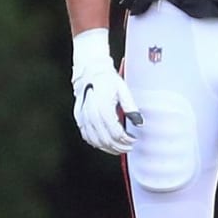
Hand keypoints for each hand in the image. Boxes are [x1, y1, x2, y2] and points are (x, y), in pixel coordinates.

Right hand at [71, 29, 139, 154]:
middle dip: (119, 146)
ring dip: (108, 148)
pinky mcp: (78, 117)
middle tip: (128, 147)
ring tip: (118, 148)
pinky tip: (104, 143)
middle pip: (106, 140)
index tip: (133, 140)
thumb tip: (139, 122)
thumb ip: (131, 107)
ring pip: (95, 141)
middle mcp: (91, 114)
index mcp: (103, 107)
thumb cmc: (106, 78)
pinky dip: (96, 143)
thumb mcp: (123, 90)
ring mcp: (83, 117)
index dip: (126, 140)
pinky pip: (86, 136)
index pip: (116, 133)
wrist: (90, 69)